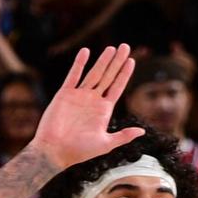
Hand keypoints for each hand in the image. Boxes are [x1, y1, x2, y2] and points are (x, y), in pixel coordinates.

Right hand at [30, 44, 141, 171]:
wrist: (56, 150)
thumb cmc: (81, 151)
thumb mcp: (106, 144)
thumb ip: (123, 136)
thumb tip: (142, 131)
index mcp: (104, 111)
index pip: (117, 88)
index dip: (124, 74)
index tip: (131, 60)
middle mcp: (93, 100)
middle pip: (108, 76)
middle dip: (117, 62)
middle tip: (125, 46)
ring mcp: (79, 95)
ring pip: (94, 73)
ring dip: (103, 60)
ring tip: (112, 48)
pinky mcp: (65, 94)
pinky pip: (73, 75)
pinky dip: (79, 64)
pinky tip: (86, 51)